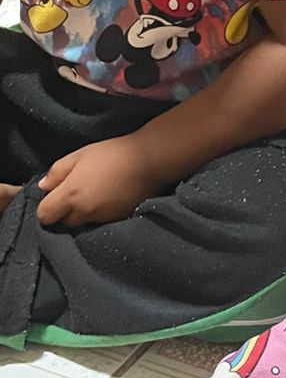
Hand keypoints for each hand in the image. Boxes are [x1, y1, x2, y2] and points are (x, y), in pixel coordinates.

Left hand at [37, 137, 164, 226]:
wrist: (150, 161)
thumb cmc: (113, 153)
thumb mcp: (80, 154)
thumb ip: (57, 171)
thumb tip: (43, 187)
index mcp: (71, 195)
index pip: (45, 215)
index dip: (46, 207)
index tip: (55, 196)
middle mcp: (85, 212)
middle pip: (64, 223)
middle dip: (64, 213)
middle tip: (75, 194)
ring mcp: (102, 219)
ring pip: (83, 224)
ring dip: (83, 215)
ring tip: (94, 195)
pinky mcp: (118, 220)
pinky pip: (100, 223)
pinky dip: (100, 215)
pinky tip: (108, 199)